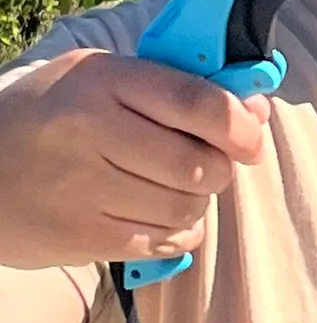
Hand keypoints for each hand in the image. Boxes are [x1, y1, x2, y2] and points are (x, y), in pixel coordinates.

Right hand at [0, 48, 269, 269]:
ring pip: (186, 207)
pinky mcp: (80, 236)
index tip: (249, 139)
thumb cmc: (53, 117)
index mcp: (101, 80)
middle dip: (216, 168)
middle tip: (200, 164)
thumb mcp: (102, 80)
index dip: (240, 126)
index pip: (197, 103)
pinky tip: (156, 216)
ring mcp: (82, 188)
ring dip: (195, 202)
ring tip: (168, 189)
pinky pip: (165, 242)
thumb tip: (257, 112)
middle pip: (199, 164)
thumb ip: (178, 90)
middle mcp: (90, 130)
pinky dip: (177, 232)